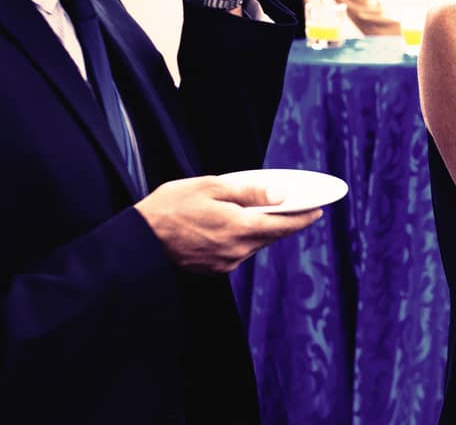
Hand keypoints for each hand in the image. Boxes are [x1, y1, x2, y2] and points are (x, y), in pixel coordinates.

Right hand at [134, 175, 321, 272]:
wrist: (136, 244)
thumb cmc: (168, 210)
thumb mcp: (209, 188)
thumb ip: (248, 192)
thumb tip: (279, 195)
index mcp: (239, 229)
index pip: (283, 225)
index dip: (303, 217)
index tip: (318, 210)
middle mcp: (237, 251)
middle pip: (271, 235)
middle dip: (282, 221)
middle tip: (292, 206)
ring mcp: (225, 263)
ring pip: (254, 244)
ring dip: (259, 229)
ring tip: (255, 211)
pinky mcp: (213, 270)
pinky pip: (237, 252)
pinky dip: (241, 238)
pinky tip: (230, 225)